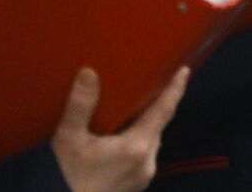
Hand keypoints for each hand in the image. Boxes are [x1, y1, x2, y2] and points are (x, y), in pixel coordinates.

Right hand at [51, 66, 187, 191]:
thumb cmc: (68, 177)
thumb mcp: (68, 139)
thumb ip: (80, 106)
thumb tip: (89, 73)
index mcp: (136, 147)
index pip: (163, 111)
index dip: (175, 89)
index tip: (184, 71)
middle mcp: (146, 162)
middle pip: (157, 125)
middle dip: (155, 105)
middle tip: (150, 83)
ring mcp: (143, 176)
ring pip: (151, 140)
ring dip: (144, 124)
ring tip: (131, 108)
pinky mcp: (136, 185)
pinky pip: (144, 155)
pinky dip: (137, 141)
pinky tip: (121, 136)